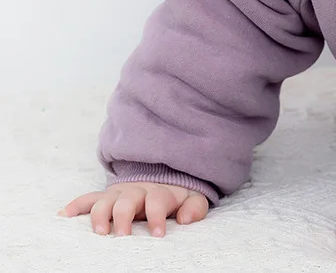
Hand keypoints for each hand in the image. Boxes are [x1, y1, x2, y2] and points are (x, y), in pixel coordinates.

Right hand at [58, 181, 208, 236]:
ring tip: (99, 232)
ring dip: (100, 215)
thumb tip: (185, 220)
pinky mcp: (107, 197)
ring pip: (105, 200)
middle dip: (123, 217)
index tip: (158, 234)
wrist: (164, 174)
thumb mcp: (192, 198)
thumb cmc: (176, 196)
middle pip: (127, 200)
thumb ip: (195, 207)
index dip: (157, 216)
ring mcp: (120, 193)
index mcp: (159, 192)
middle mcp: (137, 191)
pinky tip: (65, 215)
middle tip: (123, 236)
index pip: (157, 201)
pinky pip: (89, 198)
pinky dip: (77, 205)